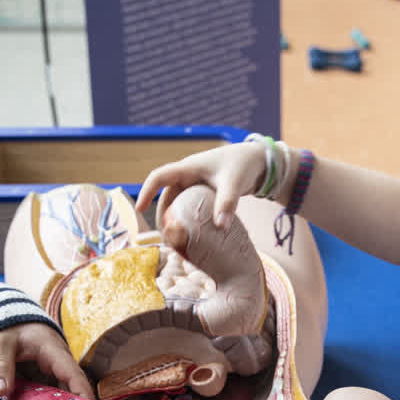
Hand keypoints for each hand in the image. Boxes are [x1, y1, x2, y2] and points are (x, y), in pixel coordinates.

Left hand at [0, 321, 92, 398]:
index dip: (83, 394)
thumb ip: (0, 367)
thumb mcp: (1, 345)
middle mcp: (59, 363)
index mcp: (53, 352)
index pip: (73, 375)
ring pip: (63, 395)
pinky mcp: (45, 379)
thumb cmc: (9, 329)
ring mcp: (53, 372)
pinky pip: (51, 396)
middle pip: (73, 389)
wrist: (8, 321)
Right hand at [135, 140, 267, 227]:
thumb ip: (227, 203)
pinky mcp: (205, 193)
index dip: (147, 192)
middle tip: (165, 235)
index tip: (139, 209)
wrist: (259, 160)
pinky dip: (188, 219)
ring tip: (177, 239)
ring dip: (175, 219)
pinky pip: (190, 207)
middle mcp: (189, 175)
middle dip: (163, 215)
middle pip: (167, 196)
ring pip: (178, 203)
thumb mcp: (234, 183)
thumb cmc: (244, 165)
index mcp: (189, 167)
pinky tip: (193, 235)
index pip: (159, 177)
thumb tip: (221, 227)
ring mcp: (196, 184)